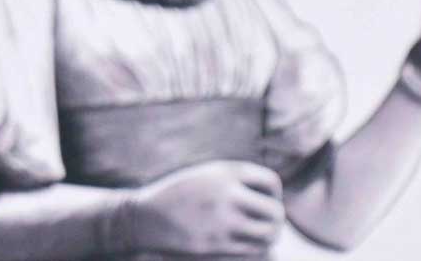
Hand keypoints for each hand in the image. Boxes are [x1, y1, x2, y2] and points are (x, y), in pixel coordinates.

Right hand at [123, 160, 284, 256]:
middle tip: (267, 223)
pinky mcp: (215, 244)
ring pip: (268, 234)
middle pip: (275, 211)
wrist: (145, 216)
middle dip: (275, 219)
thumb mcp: (206, 174)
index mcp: (225, 172)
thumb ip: (236, 179)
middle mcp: (226, 194)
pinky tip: (246, 245)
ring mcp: (222, 220)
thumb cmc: (179, 194)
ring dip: (268, 236)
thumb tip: (271, 194)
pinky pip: (252, 250)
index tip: (265, 201)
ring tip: (260, 235)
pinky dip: (256, 249)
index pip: (271, 183)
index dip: (274, 194)